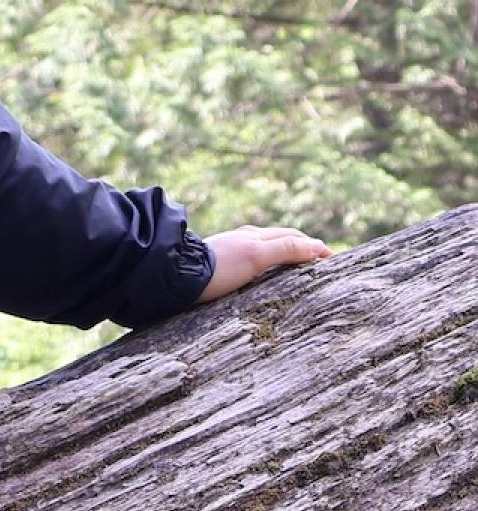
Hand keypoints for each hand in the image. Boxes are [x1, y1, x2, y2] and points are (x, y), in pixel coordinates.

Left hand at [194, 224, 331, 303]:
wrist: (178, 275)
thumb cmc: (218, 268)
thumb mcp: (256, 257)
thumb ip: (286, 250)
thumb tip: (316, 246)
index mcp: (256, 236)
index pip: (295, 238)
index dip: (315, 248)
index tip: (332, 259)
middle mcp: (245, 239)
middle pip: (282, 241)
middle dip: (303, 248)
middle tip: (320, 262)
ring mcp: (232, 250)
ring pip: (267, 249)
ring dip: (285, 255)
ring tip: (298, 268)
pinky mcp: (220, 264)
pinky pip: (252, 261)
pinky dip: (267, 265)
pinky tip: (263, 275)